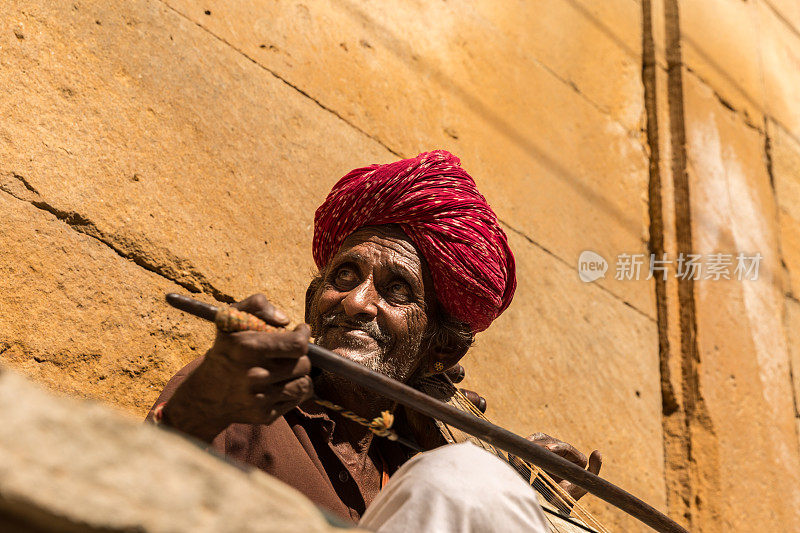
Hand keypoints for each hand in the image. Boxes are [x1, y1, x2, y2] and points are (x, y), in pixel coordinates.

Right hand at [163, 294, 312, 442]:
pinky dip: (294, 390)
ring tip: (286, 368)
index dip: (304, 336)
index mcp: (247, 348)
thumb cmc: (224, 352)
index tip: (300, 331)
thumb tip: (285, 320)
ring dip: (299, 373)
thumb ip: (257, 305)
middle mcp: (255, 375)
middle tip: (288, 353)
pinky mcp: (265, 415)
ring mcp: (260, 398)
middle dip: (300, 355)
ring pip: (304, 383)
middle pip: (304, 364)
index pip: (297, 345)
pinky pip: (297, 399)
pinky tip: (280, 383)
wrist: (205, 395)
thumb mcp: (230, 320)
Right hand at [526, 432, 601, 502]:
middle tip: (531, 448)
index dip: (557, 446)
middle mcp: (563, 451)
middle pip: (550, 441)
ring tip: (523, 450)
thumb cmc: (567, 497)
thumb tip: (598, 452)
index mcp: (576, 458)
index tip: (548, 449)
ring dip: (531, 444)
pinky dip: (526, 446)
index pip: (566, 447)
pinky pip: (532, 444)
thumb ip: (593, 471)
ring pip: (540, 440)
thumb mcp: (581, 487)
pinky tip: (519, 450)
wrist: (552, 504)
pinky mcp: (538, 452)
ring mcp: (550, 451)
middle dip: (540, 445)